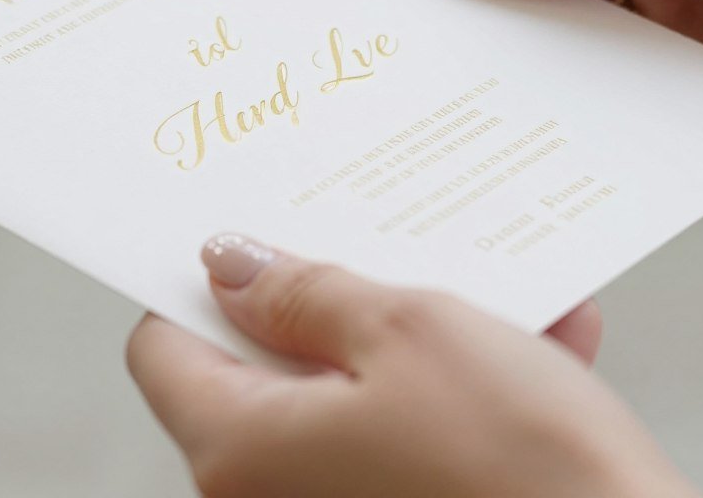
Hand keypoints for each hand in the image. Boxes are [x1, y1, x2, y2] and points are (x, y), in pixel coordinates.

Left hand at [127, 234, 696, 497]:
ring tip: (490, 290)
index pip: (164, 348)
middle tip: (381, 242)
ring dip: (416, 337)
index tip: (253, 231)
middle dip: (330, 297)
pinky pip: (410, 435)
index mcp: (242, 451)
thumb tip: (232, 265)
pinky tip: (537, 343)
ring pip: (349, 394)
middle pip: (261, 368)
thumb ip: (306, 292)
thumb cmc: (521, 464)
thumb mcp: (409, 333)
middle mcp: (272, 497)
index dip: (200, 281)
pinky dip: (460, 390)